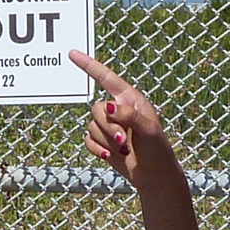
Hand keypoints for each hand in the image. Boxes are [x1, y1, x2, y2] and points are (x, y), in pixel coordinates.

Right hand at [71, 50, 179, 189]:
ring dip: (106, 140)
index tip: (73, 54)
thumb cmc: (157, 149)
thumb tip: (107, 106)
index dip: (89, 65)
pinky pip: (87, 139)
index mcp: (129, 99)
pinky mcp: (102, 142)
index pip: (106, 78)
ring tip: (124, 150)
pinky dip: (97, 149)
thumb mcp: (148, 129)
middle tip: (125, 141)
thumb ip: (128, 115)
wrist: (154, 176)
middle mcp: (117, 109)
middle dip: (108, 127)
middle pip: (95, 109)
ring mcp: (109, 126)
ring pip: (91, 126)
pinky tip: (109, 156)